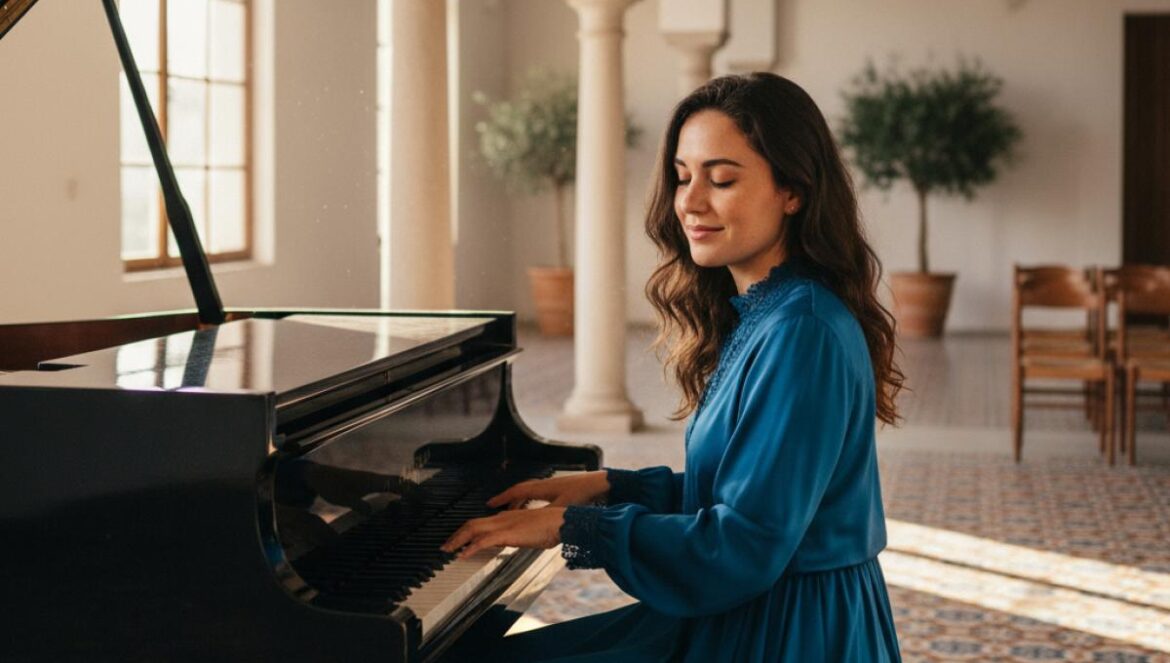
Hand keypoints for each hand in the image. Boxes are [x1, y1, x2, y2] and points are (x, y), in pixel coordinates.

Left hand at [440, 507, 566, 559]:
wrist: (561, 521)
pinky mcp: (507, 533)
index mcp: (507, 517)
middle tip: (445, 546)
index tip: (458, 539)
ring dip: (458, 540)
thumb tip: (516, 540)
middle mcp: (502, 518)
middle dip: (456, 535)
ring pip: (473, 529)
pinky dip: (471, 547)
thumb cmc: (552, 526)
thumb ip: (520, 534)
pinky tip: (462, 555)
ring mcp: (503, 525)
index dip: (467, 530)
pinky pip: (483, 540)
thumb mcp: (531, 531)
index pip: (481, 522)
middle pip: (472, 524)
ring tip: (447, 550)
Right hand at [486, 471, 608, 509]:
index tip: (490, 503)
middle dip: (507, 499)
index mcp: (542, 487)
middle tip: (496, 507)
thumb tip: (528, 523)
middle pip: (520, 490)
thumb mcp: (561, 508)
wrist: (601, 484)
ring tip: (513, 511)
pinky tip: (535, 510)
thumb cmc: (583, 493)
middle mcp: (545, 484)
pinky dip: (532, 501)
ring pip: (530, 492)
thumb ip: (544, 515)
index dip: (502, 498)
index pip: (516, 491)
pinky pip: (540, 494)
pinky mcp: (562, 490)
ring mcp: (553, 486)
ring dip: (520, 501)